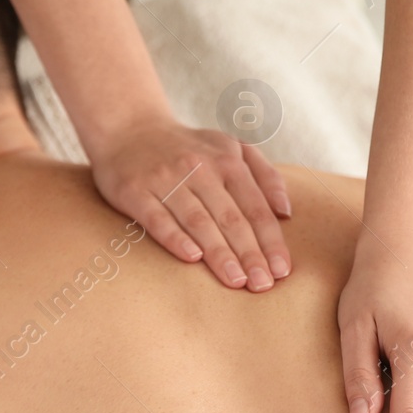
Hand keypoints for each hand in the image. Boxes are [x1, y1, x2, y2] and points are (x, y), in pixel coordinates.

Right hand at [85, 120, 292, 290]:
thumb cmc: (187, 147)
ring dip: (220, 252)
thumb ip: (264, 174)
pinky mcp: (135, 191)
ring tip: (236, 281)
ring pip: (198, 220)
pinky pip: (158, 217)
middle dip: (250, 253)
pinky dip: (176, 237)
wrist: (127, 127)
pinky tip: (192, 258)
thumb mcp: (230, 146)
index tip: (281, 271)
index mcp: (227, 160)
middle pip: (231, 217)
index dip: (270, 240)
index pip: (255, 207)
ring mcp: (166, 179)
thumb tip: (286, 212)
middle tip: (262, 284)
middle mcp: (199, 167)